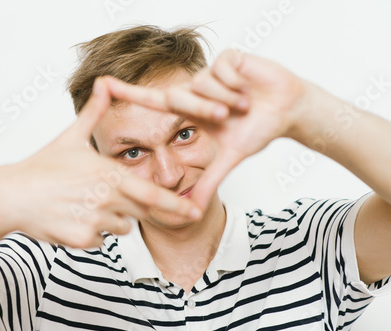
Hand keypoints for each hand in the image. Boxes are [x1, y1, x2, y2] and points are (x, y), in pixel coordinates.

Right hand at [0, 78, 200, 247]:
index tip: (194, 212)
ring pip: (121, 227)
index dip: (176, 204)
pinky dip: (91, 234)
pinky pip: (100, 242)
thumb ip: (95, 113)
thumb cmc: (42, 166)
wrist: (10, 194)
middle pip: (140, 212)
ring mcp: (94, 220)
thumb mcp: (71, 136)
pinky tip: (73, 218)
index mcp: (110, 173)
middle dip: (132, 207)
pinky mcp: (81, 239)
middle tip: (108, 199)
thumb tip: (103, 82)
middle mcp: (107, 198)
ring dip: (111, 220)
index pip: (153, 194)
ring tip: (84, 204)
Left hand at [105, 50, 307, 208]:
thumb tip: (191, 211)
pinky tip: (248, 88)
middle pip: (179, 96)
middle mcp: (196, 90)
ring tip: (244, 104)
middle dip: (204, 110)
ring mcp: (210, 73)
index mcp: (192, 111)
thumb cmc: (258, 129)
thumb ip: (208, 182)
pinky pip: (221, 70)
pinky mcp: (227, 58)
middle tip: (226, 117)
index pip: (154, 101)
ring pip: (201, 84)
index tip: (102, 84)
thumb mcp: (230, 158)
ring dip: (225, 99)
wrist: (289, 111)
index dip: (129, 93)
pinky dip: (235, 84)